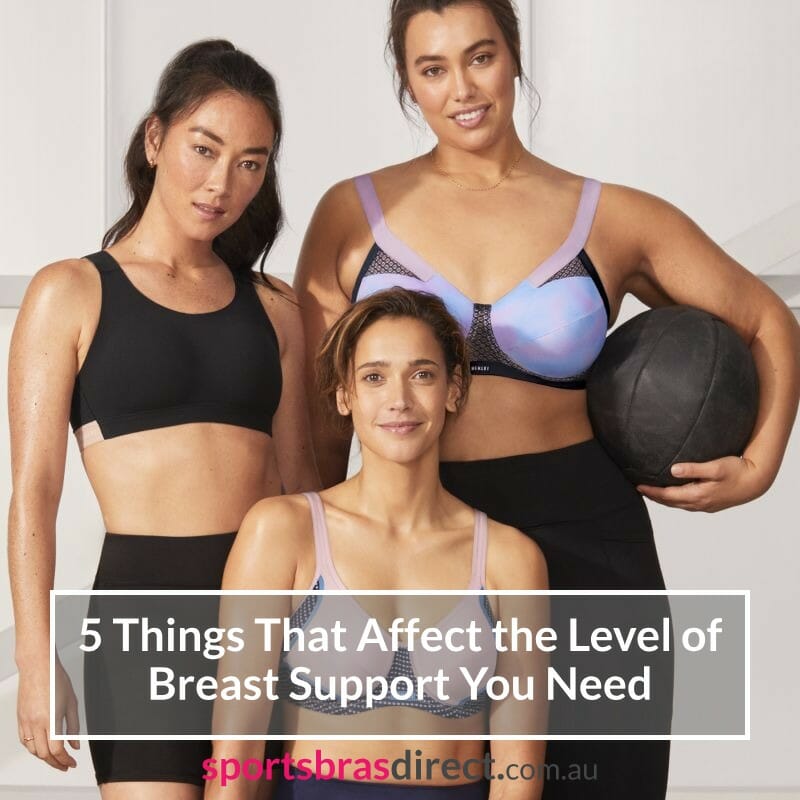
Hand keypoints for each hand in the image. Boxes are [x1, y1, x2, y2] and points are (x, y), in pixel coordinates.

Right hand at [17, 659, 79, 769]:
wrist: (38, 667)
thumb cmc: (55, 679)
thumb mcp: (72, 702)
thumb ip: (73, 726)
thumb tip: (75, 745)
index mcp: (50, 719)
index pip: (56, 750)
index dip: (65, 760)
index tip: (71, 763)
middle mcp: (35, 723)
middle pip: (44, 754)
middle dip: (55, 763)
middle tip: (65, 765)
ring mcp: (25, 722)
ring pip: (32, 750)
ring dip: (44, 758)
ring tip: (55, 759)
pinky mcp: (20, 719)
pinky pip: (24, 741)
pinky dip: (33, 749)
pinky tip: (41, 748)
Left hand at [637, 456, 765, 511]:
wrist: (756, 482)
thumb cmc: (737, 471)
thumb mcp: (715, 467)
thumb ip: (694, 469)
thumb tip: (673, 470)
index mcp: (698, 495)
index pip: (668, 495)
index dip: (652, 491)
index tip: (638, 486)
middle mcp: (699, 504)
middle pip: (670, 502)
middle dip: (654, 496)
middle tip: (639, 489)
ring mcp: (705, 506)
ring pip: (678, 504)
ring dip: (664, 499)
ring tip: (651, 492)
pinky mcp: (710, 504)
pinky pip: (687, 504)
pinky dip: (675, 500)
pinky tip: (672, 494)